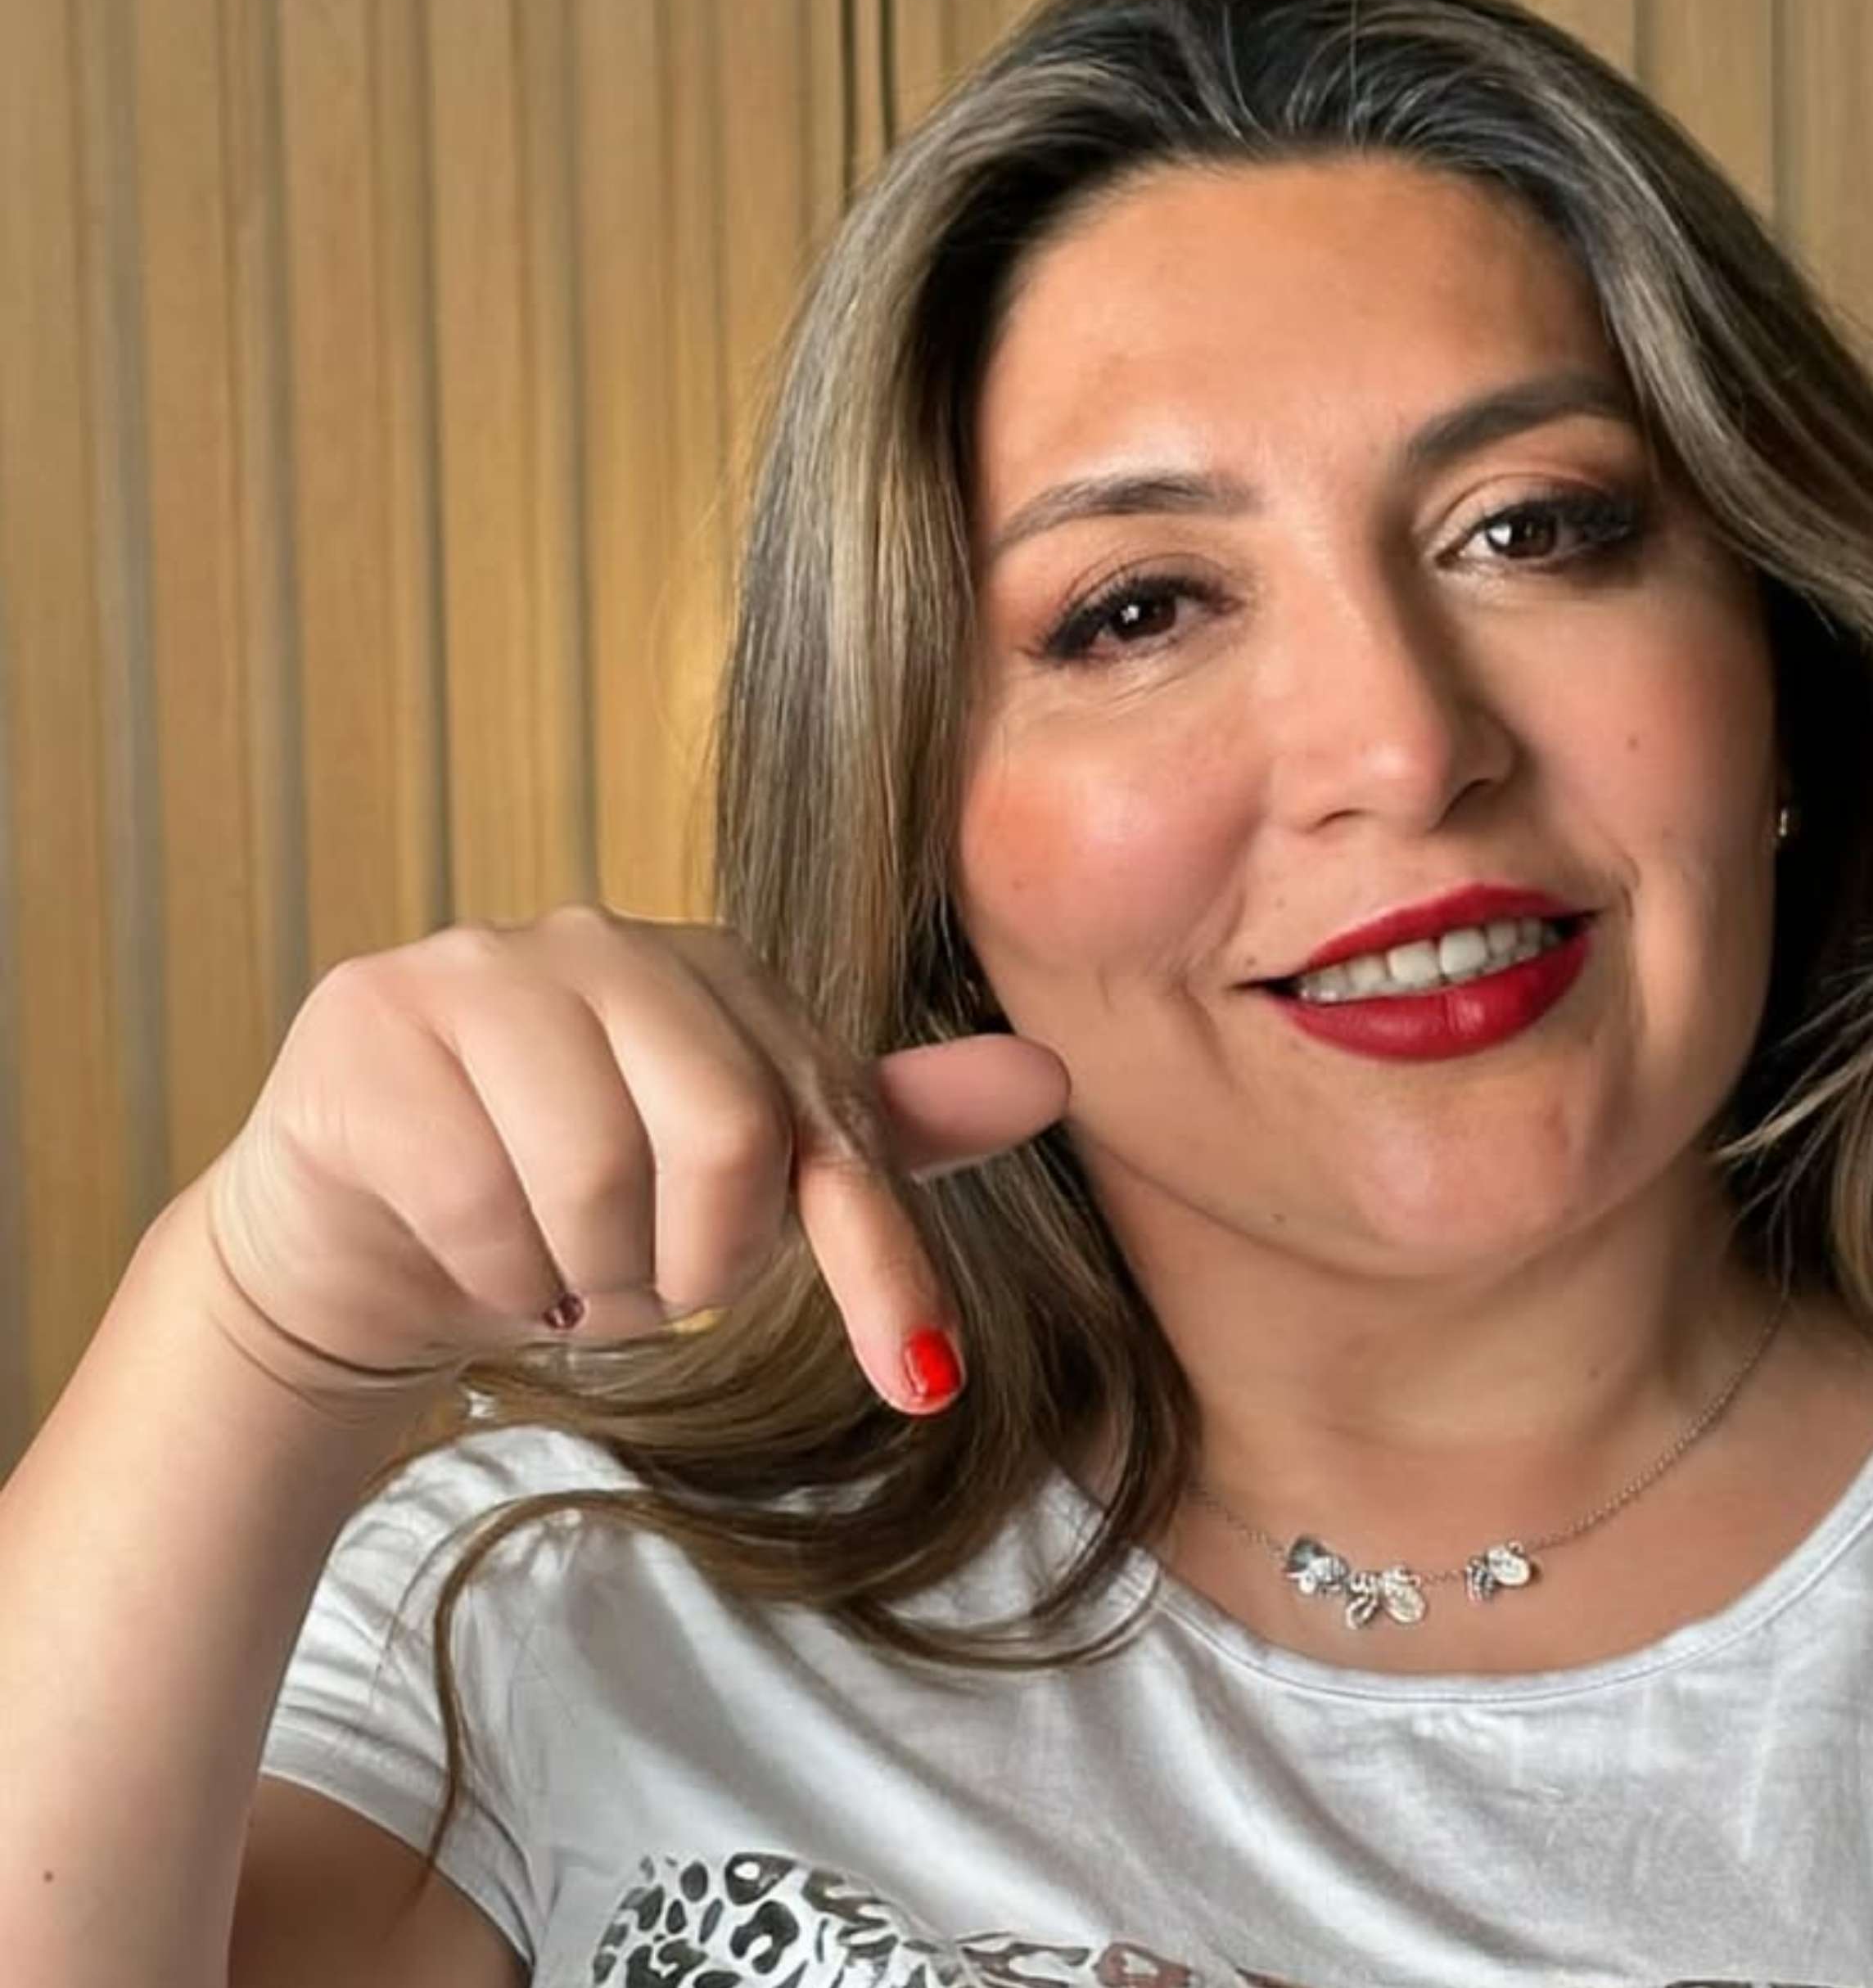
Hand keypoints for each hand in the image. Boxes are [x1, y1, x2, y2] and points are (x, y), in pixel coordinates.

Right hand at [190, 905, 1066, 1413]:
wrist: (380, 1230)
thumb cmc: (580, 1199)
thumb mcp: (744, 1179)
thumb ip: (882, 1131)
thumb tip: (1048, 1076)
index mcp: (720, 975)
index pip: (827, 1125)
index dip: (880, 1261)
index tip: (924, 1380)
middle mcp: (606, 940)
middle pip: (727, 1134)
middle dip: (699, 1262)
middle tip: (648, 1282)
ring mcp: (482, 965)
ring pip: (596, 1173)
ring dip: (591, 1274)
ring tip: (560, 1261)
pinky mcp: (377, 1019)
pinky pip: (477, 1196)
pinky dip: (497, 1274)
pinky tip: (478, 1252)